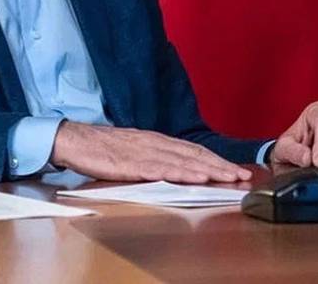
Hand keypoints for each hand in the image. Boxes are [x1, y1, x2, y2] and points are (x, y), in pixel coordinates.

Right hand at [51, 121, 251, 183]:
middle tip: (243, 175)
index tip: (235, 169)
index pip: (193, 149)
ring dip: (209, 170)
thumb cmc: (102, 148)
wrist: (75, 139)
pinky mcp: (133, 164)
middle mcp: (156, 143)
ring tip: (228, 178)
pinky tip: (195, 177)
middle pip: (195, 154)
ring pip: (184, 161)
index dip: (216, 159)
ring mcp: (145, 152)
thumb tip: (174, 167)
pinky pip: (162, 168)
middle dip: (221, 165)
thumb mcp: (133, 150)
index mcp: (157, 140)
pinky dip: (182, 173)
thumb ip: (153, 157)